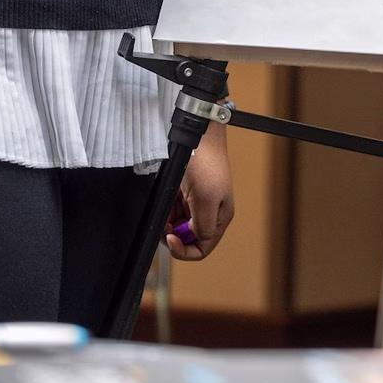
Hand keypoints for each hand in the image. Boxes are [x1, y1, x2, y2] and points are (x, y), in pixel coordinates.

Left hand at [167, 122, 234, 259]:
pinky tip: (163, 203)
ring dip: (167, 223)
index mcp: (220, 217)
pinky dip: (165, 210)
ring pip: (178, 224)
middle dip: (173, 235)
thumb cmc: (205, 161)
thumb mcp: (206, 200)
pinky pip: (172, 209)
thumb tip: (196, 239)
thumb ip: (204, 226)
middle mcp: (209, 212)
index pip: (202, 248)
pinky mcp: (185, 190)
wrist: (197, 132)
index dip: (184, 250)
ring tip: (162, 214)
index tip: (169, 239)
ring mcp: (196, 201)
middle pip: (188, 237)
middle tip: (162, 226)